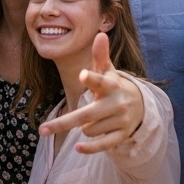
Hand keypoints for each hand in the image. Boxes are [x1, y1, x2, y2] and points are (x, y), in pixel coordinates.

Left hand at [39, 32, 143, 154]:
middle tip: (42, 130)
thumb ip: (100, 55)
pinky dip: (91, 148)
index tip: (82, 75)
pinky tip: (78, 149)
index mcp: (111, 85)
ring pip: (89, 129)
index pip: (100, 81)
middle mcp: (116, 103)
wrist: (141, 105)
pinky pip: (103, 144)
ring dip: (83, 127)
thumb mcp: (108, 70)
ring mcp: (120, 120)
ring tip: (93, 118)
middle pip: (86, 115)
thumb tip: (100, 34)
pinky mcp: (121, 135)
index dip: (91, 79)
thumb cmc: (114, 85)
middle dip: (63, 122)